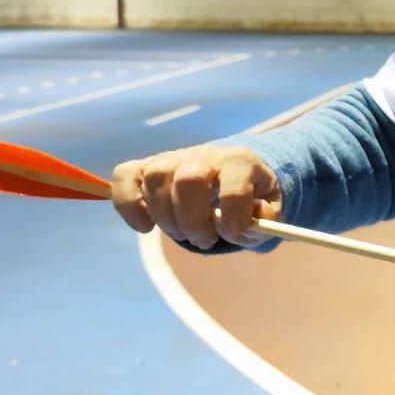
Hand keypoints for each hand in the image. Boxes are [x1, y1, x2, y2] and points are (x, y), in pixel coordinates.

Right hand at [110, 144, 280, 249]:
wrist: (232, 172)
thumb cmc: (250, 196)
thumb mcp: (269, 208)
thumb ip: (265, 219)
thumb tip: (246, 225)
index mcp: (240, 161)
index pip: (234, 182)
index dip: (234, 214)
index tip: (234, 234)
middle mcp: (205, 154)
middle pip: (189, 179)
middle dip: (193, 220)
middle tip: (204, 240)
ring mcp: (174, 158)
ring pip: (156, 176)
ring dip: (165, 216)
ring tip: (180, 234)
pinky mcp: (148, 167)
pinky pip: (125, 176)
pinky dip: (128, 205)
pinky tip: (146, 226)